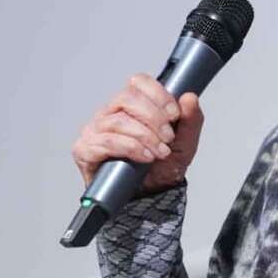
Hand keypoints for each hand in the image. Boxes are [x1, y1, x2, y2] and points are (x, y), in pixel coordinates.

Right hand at [71, 73, 203, 195]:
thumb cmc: (162, 166)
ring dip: (145, 137)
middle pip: (127, 98)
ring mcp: (96, 130)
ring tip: (159, 152)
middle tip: (168, 137)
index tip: (174, 113)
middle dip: (154, 118)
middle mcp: (111, 113)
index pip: (138, 82)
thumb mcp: (185, 142)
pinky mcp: (85, 149)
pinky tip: (144, 157)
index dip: (158, 94)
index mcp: (132, 105)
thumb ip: (191, 119)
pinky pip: (107, 142)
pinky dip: (131, 148)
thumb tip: (189, 98)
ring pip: (119, 121)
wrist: (149, 196)